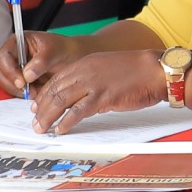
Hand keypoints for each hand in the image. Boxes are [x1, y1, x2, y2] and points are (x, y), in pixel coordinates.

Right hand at [0, 30, 79, 96]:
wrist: (73, 58)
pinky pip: (14, 90)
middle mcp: (13, 55)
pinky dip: (23, 94)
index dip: (9, 70)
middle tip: (28, 91)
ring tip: (36, 92)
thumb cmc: (64, 49)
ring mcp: (15, 68)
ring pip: (5, 83)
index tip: (22, 82)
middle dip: (12, 84)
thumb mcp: (55, 51)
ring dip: (18, 91)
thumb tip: (27, 75)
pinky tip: (36, 93)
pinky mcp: (19, 80)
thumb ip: (41, 61)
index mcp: (18, 42)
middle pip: (0, 72)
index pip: (4, 56)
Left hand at [28, 49, 164, 134]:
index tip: (36, 107)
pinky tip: (61, 129)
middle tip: (35, 122)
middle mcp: (85, 71)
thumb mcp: (108, 68)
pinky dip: (66, 122)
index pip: (56, 80)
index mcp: (85, 63)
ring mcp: (93, 84)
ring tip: (42, 129)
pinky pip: (78, 111)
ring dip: (48, 117)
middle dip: (41, 109)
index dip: (43, 95)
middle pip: (54, 91)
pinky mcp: (102, 97)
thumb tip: (81, 98)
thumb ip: (91, 79)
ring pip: (61, 101)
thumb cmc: (136, 71)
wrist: (155, 70)